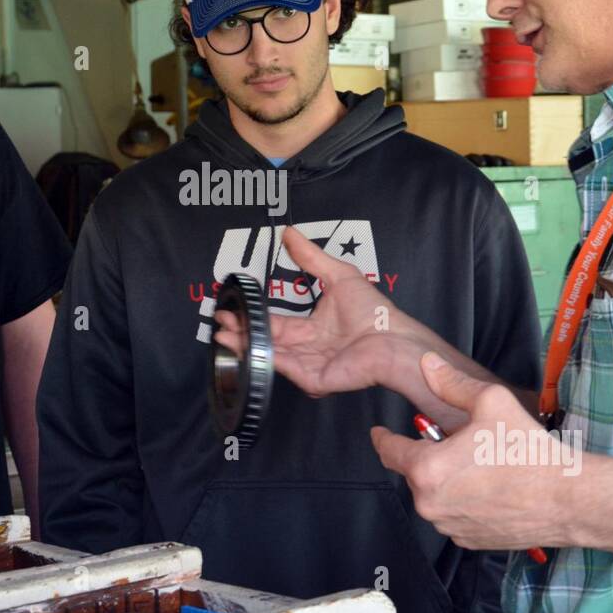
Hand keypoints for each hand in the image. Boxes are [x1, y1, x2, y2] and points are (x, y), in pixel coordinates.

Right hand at [213, 226, 417, 397]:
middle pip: (268, 341)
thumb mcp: (338, 275)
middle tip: (219, 320)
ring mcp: (308, 366)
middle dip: (242, 332)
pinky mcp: (312, 380)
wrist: (393, 339)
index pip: (276, 323)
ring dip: (246, 344)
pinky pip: (284, 367)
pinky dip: (263, 356)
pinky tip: (245, 344)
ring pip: (270, 355)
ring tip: (222, 333)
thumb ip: (310, 257)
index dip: (254, 316)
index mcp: (312, 329)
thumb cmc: (373, 311)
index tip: (231, 307)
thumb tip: (289, 231)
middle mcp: (308, 349)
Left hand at [371, 352, 577, 550]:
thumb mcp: (490, 402)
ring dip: (446, 480)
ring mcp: (449, 526)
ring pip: (434, 495)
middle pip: (414, 472)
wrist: (567, 499)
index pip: (388, 451)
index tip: (378, 432)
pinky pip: (453, 515)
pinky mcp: (468, 540)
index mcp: (427, 469)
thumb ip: (451, 383)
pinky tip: (489, 488)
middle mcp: (430, 503)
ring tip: (481, 466)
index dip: (382, 437)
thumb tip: (427, 365)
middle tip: (462, 444)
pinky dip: (462, 501)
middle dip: (429, 456)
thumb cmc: (528, 452)